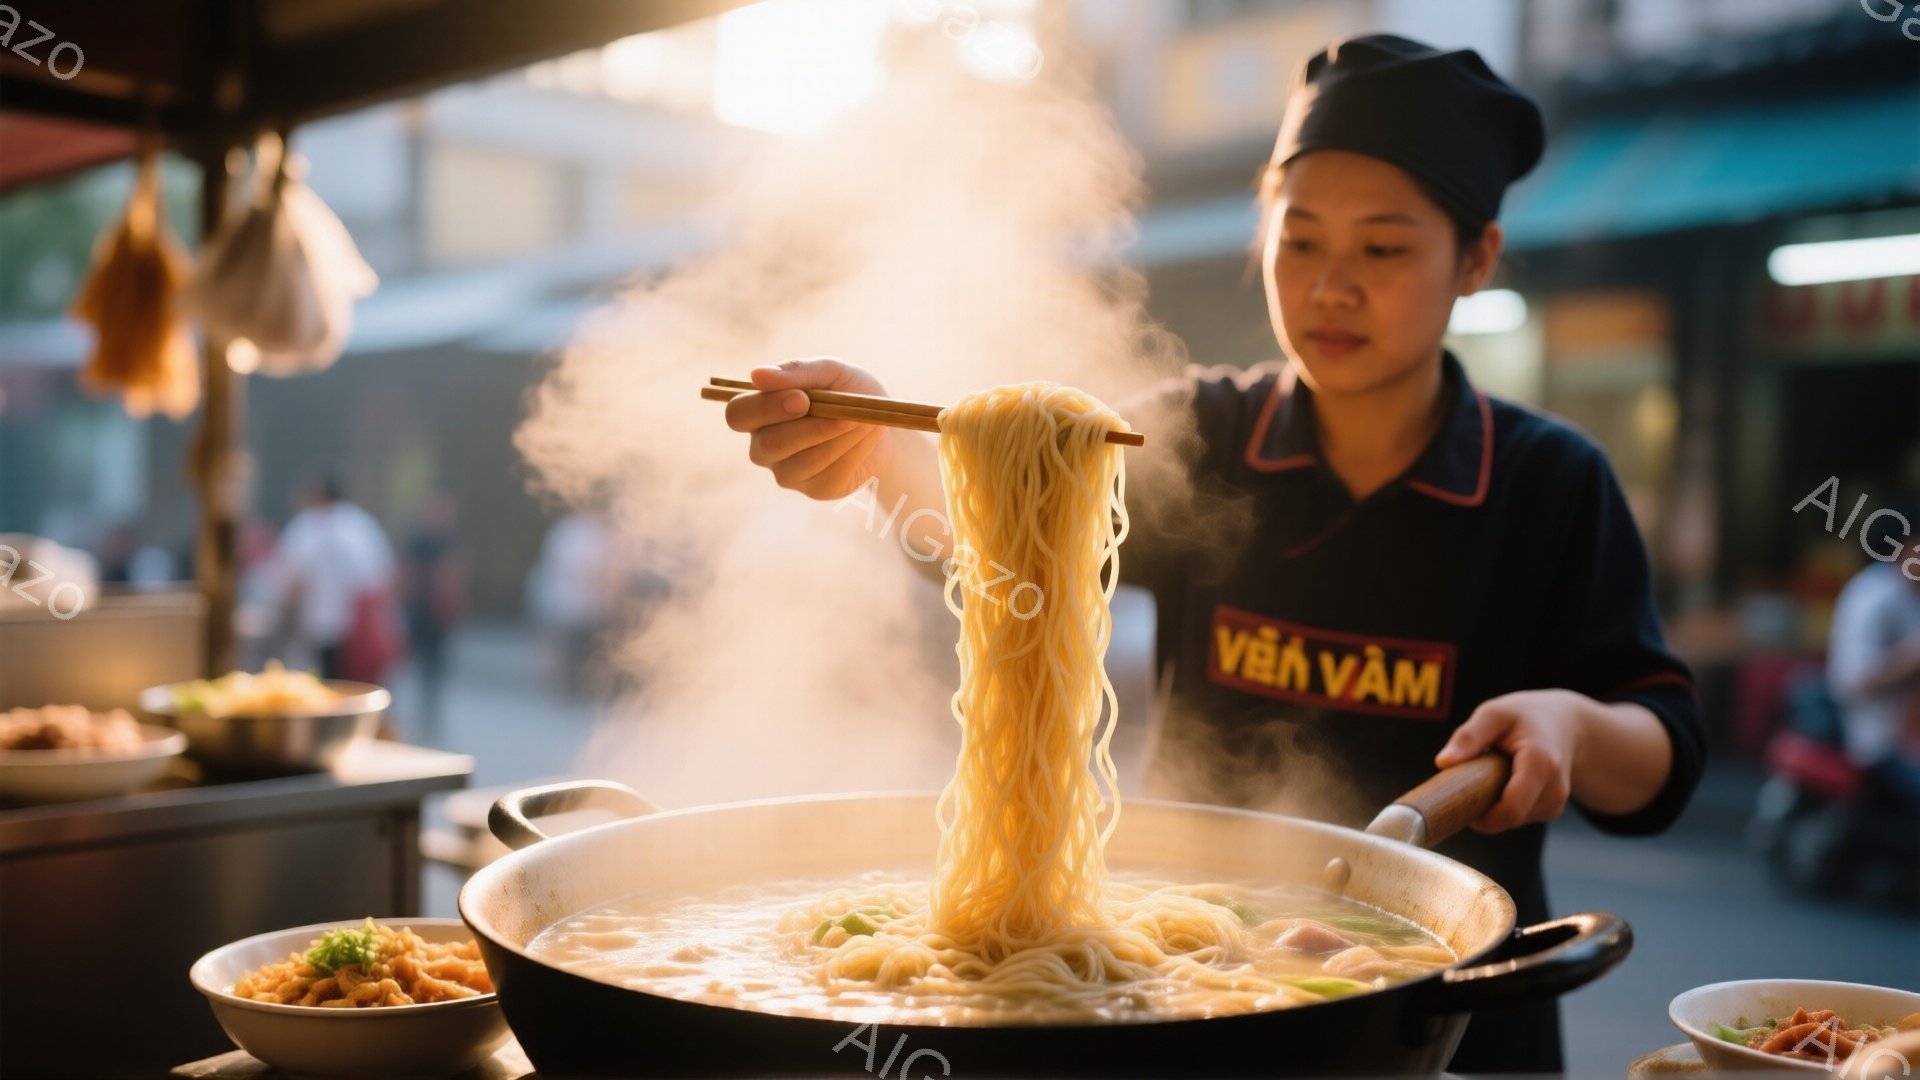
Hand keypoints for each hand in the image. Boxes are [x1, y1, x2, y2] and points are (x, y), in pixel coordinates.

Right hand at [724, 358, 894, 499]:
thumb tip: (756, 375)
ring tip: (864, 420)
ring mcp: (788, 473)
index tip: (802, 399)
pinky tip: (866, 436)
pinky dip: (855, 451)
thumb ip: (796, 371)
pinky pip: (831, 474)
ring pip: (805, 462)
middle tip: (845, 415)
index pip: (737, 415)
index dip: (766, 408)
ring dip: (840, 438)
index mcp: (758, 412)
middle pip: (770, 445)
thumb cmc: (848, 391)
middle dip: (811, 428)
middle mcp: (765, 447)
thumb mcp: (830, 371)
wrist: (885, 422)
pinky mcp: (817, 490)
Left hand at [1435, 689, 1584, 833]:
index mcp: (1540, 763)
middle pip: (1510, 818)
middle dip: (1485, 808)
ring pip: (1514, 820)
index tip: (1462, 800)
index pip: (1512, 810)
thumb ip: (1469, 737)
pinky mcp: (1553, 808)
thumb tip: (1443, 762)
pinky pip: (1521, 817)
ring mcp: (1557, 801)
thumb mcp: (1494, 714)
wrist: (1565, 723)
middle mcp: (1554, 787)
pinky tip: (1508, 780)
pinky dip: (1507, 804)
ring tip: (1496, 773)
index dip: (1483, 817)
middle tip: (1475, 779)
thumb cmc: (1525, 715)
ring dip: (1496, 805)